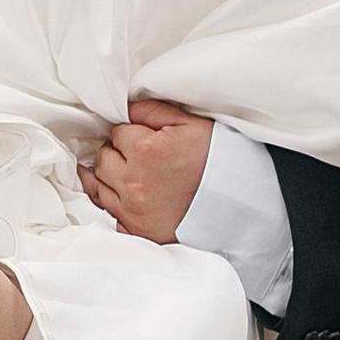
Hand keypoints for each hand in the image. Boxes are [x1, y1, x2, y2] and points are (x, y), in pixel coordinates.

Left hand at [80, 98, 213, 242]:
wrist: (241, 203)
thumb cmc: (219, 160)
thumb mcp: (191, 124)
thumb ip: (152, 111)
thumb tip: (125, 109)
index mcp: (145, 150)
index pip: (117, 133)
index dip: (129, 133)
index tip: (141, 137)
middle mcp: (134, 182)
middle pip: (102, 160)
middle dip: (115, 153)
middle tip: (133, 153)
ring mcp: (134, 210)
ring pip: (98, 186)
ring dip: (108, 176)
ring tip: (124, 171)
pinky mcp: (138, 230)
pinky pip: (108, 213)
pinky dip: (111, 202)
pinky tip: (116, 194)